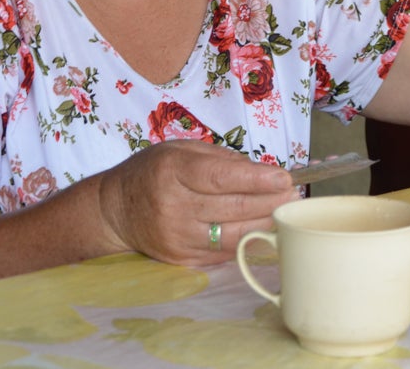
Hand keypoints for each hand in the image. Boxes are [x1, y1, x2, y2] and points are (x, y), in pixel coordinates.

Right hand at [97, 141, 295, 265]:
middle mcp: (173, 207)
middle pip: (233, 209)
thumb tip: (262, 172)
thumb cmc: (152, 172)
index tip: (284, 178)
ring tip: (287, 212)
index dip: (256, 179)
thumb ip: (220, 158)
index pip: (220, 178)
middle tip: (295, 195)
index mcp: (172, 172)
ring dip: (266, 224)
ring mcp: (176, 237)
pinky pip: (223, 253)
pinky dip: (247, 241)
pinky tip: (264, 229)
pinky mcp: (181, 259)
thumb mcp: (180, 150)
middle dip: (271, 202)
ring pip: (233, 235)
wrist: (114, 210)